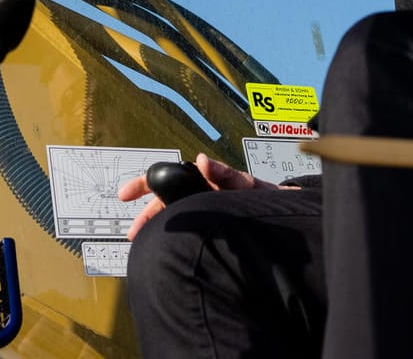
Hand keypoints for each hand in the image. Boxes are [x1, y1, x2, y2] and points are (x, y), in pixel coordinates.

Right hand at [117, 153, 276, 239]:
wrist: (286, 217)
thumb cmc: (267, 198)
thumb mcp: (248, 185)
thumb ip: (227, 175)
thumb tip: (202, 160)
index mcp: (204, 182)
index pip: (168, 179)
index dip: (145, 185)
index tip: (126, 194)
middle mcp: (201, 196)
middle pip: (165, 203)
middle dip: (146, 217)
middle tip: (133, 233)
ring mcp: (204, 213)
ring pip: (174, 220)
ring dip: (159, 230)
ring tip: (146, 246)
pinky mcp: (210, 230)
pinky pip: (186, 235)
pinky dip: (173, 241)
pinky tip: (166, 253)